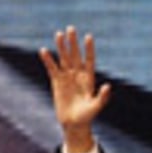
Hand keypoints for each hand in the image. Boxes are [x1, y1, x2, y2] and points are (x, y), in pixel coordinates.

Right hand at [38, 26, 112, 152]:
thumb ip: (102, 97)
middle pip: (75, 55)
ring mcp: (67, 77)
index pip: (89, 60)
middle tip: (71, 28)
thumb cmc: (87, 116)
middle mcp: (78, 75)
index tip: (88, 37)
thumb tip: (107, 86)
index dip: (88, 49)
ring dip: (61, 47)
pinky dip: (48, 60)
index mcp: (89, 78)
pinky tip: (43, 50)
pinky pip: (52, 69)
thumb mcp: (96, 107)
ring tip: (58, 34)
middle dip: (73, 43)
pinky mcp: (57, 82)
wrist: (73, 124)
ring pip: (63, 59)